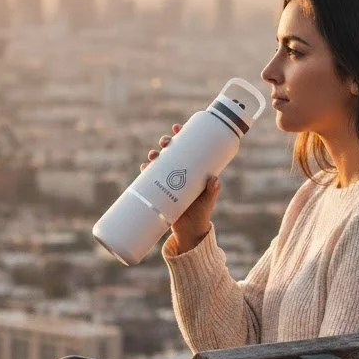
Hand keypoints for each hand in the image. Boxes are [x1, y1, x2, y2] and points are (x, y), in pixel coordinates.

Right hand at [140, 123, 220, 246]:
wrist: (190, 230)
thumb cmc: (202, 212)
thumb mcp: (209, 200)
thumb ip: (213, 190)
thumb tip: (214, 179)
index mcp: (192, 168)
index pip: (187, 147)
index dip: (181, 135)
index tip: (177, 128)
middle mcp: (179, 171)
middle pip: (171, 151)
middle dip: (166, 142)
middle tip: (165, 142)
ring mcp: (168, 180)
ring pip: (159, 162)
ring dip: (154, 155)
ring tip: (153, 155)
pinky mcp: (159, 190)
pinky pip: (149, 178)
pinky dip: (146, 171)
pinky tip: (144, 167)